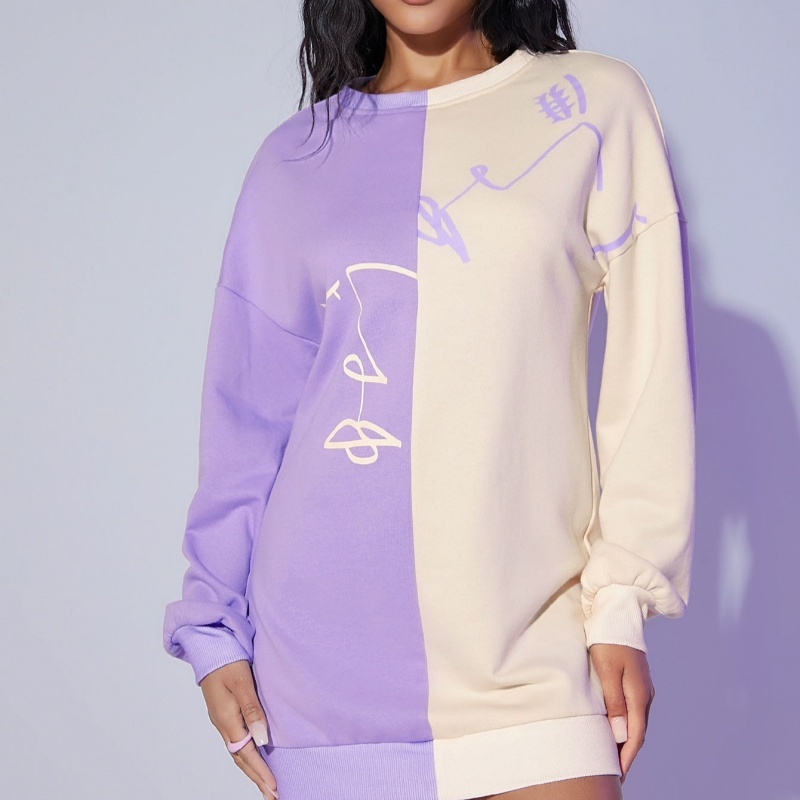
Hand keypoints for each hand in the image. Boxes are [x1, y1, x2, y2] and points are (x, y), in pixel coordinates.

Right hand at [200, 660, 278, 798]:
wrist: (210, 646)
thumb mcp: (242, 682)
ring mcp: (222, 718)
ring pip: (238, 751)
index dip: (260, 771)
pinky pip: (237, 740)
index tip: (274, 787)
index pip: (245, 753)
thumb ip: (252, 709)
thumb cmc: (226, 660)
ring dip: (252, 768)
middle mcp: (223, 723)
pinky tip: (255, 756)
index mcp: (226, 718)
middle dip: (256, 777)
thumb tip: (261, 739)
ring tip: (266, 783)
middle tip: (273, 794)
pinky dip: (246, 754)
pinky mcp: (225, 712)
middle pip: (240, 758)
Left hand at [589, 643, 654, 785]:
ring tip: (612, 756)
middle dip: (627, 753)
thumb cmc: (608, 639)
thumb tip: (622, 735)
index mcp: (639, 694)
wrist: (619, 612)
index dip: (626, 756)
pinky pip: (633, 710)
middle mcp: (645, 694)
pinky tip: (615, 729)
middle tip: (613, 773)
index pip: (635, 735)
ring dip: (626, 740)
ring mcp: (642, 687)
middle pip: (638, 732)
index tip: (617, 774)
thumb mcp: (607, 670)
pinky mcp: (635, 681)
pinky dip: (625, 725)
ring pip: (636, 722)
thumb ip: (614, 702)